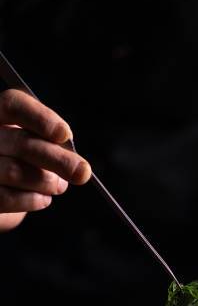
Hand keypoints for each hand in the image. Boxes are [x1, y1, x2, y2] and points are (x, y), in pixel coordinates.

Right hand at [0, 89, 90, 213]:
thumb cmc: (17, 160)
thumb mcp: (30, 142)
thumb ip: (47, 143)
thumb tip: (73, 160)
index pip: (13, 105)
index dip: (41, 119)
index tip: (65, 134)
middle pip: (20, 143)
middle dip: (58, 160)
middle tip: (82, 172)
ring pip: (15, 172)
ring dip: (46, 182)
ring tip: (58, 186)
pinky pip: (6, 198)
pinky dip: (32, 200)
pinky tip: (42, 198)